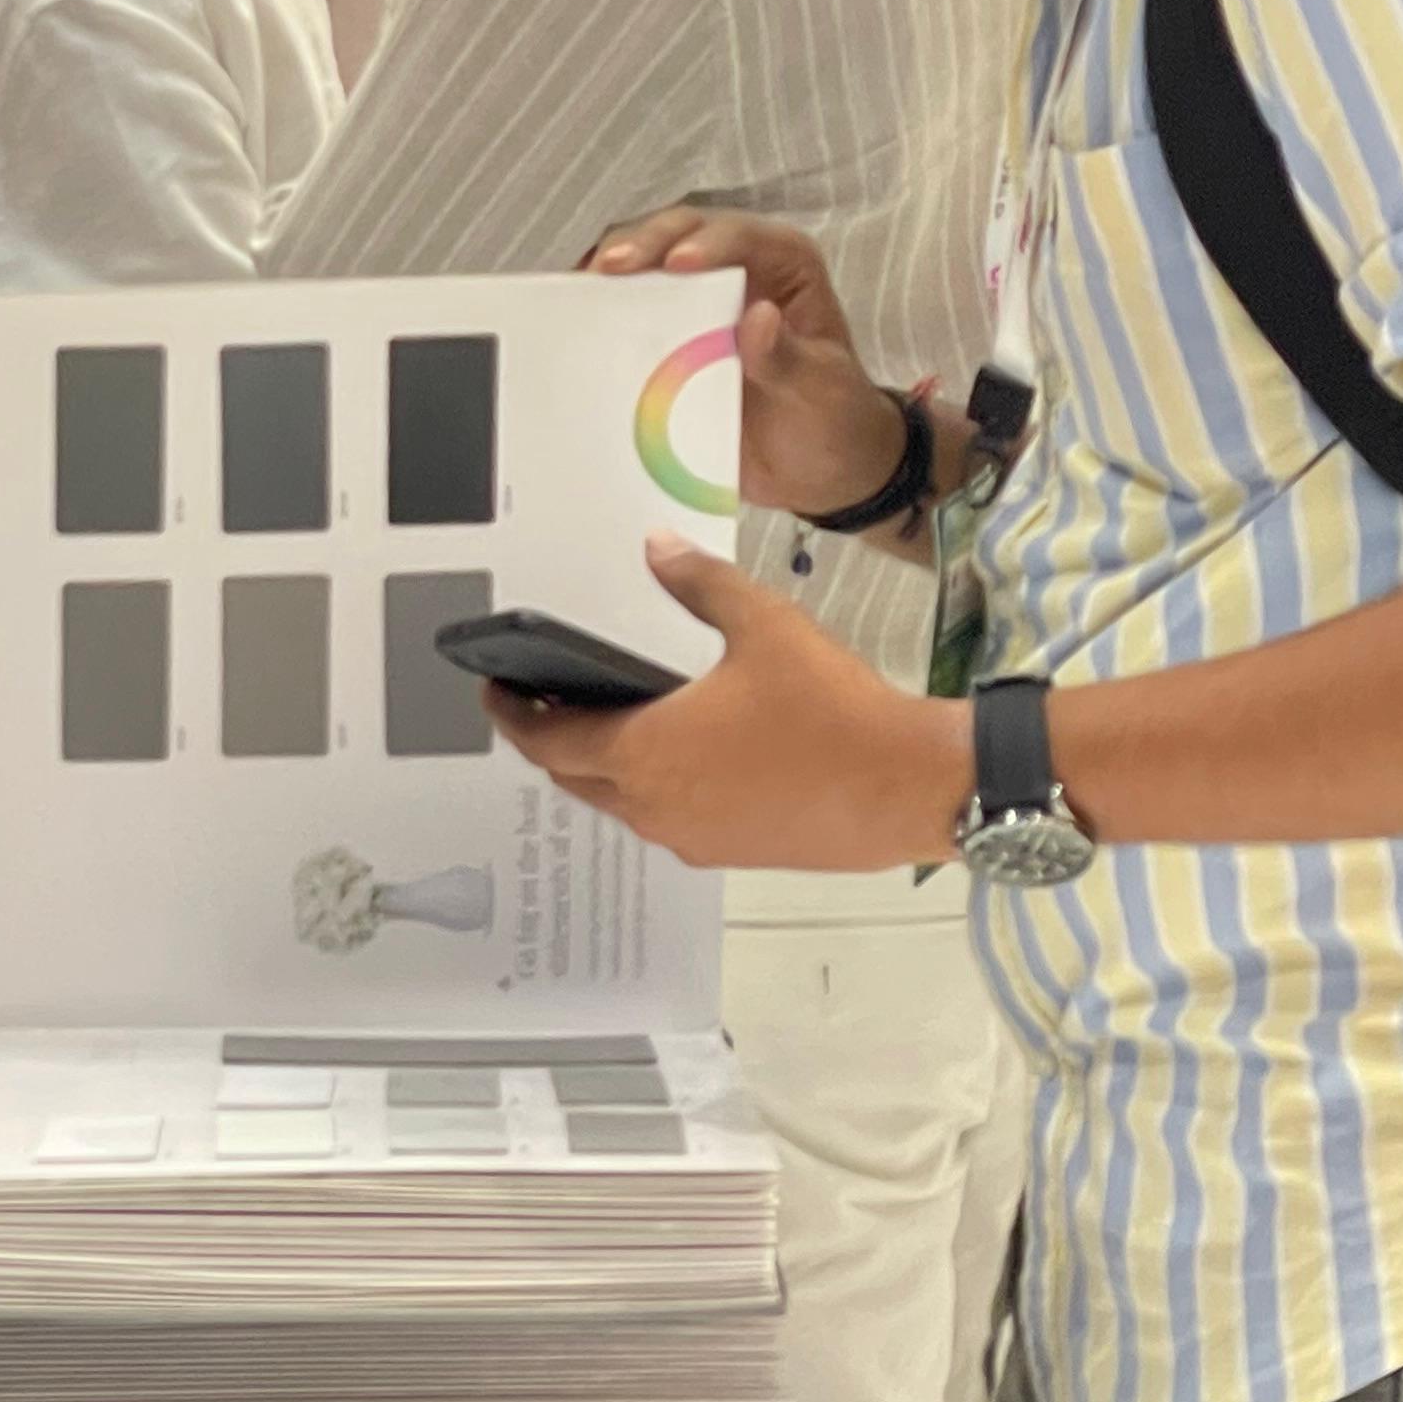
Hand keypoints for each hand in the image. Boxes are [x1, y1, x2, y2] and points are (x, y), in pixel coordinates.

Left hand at [492, 533, 968, 871]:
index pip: (550, 742)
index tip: (494, 693)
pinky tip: (678, 757)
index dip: (513, 717)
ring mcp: (694, 838)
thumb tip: (656, 548)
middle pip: (576, 780)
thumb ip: (698, 583)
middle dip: (549, 742)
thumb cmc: (831, 710)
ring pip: (621, 805)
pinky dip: (651, 789)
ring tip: (603, 724)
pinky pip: (668, 822)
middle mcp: (656, 807)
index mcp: (646, 754)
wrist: (908, 786)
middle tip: (537, 705)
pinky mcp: (732, 854)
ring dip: (600, 769)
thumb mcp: (761, 625)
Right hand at [582, 207, 916, 526]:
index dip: (708, 242)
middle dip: (642, 244)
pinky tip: (573, 320)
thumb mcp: (821, 391)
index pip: (743, 237)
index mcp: (784, 265)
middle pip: (681, 234)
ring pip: (646, 264)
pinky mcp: (667, 333)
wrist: (819, 471)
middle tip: (607, 269)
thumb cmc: (833, 420)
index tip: (677, 264)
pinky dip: (601, 310)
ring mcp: (696, 298)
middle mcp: (736, 267)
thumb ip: (787, 358)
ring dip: (610, 272)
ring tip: (577, 290)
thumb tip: (758, 317)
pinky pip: (629, 309)